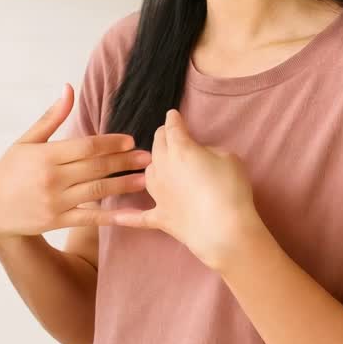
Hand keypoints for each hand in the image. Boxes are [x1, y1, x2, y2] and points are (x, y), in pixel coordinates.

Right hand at [0, 84, 151, 239]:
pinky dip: (111, 216)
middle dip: (125, 162)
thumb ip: (51, 117)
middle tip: (148, 157)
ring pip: (97, 191)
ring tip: (145, 179)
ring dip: (123, 185)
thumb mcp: (26, 140)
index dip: (111, 143)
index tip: (130, 141)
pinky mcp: (58, 220)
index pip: (86, 146)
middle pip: (96, 167)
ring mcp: (56, 201)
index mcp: (45, 155)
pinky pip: (90, 218)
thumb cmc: (10, 170)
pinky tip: (130, 214)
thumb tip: (69, 89)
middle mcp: (52, 178)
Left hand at [111, 109, 264, 271]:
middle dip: (162, 137)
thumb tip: (199, 154)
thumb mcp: (228, 158)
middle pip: (157, 146)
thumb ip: (209, 151)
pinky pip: (138, 217)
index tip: (172, 115)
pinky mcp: (159, 217)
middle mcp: (162, 167)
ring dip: (152, 165)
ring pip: (148, 173)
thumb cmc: (229, 188)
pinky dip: (126, 216)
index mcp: (179, 149)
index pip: (172, 128)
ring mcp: (158, 193)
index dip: (173, 120)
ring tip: (158, 163)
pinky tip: (113, 217)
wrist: (223, 229)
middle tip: (168, 135)